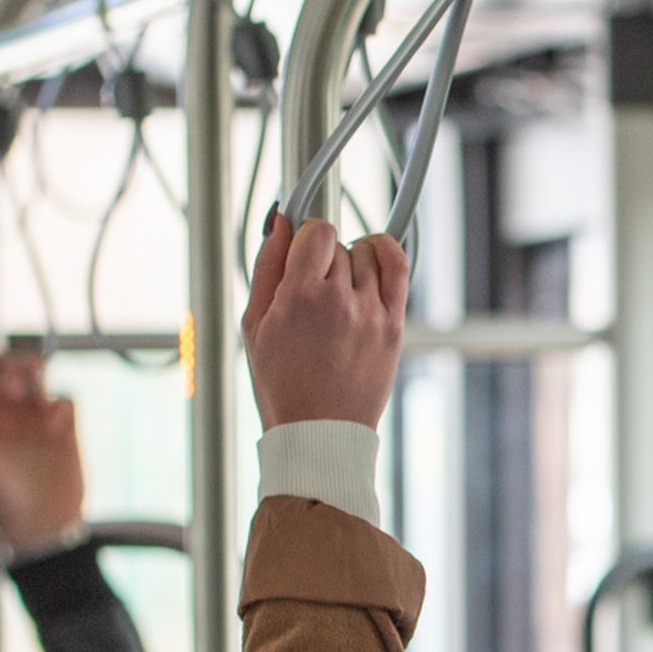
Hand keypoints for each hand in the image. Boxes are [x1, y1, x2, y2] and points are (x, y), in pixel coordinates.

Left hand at [0, 353, 85, 553]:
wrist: (41, 526)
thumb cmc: (0, 502)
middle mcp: (8, 414)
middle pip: (8, 370)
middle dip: (11, 365)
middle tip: (14, 381)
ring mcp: (37, 419)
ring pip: (36, 376)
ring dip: (35, 371)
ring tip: (35, 380)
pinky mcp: (65, 429)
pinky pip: (65, 400)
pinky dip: (61, 405)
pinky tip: (56, 426)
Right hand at [243, 214, 407, 428]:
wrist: (320, 430)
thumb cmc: (282, 383)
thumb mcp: (254, 325)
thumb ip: (267, 266)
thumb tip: (279, 222)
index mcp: (299, 298)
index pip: (315, 231)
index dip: (306, 236)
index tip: (302, 250)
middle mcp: (339, 301)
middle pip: (339, 246)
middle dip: (324, 260)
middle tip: (313, 289)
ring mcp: (371, 313)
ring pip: (366, 254)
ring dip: (352, 263)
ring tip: (338, 290)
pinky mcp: (394, 325)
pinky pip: (398, 266)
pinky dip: (386, 252)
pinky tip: (373, 256)